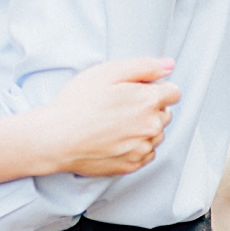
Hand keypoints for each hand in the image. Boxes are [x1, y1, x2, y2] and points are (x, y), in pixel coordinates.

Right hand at [43, 57, 179, 175]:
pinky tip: (116, 139)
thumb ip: (144, 67)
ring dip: (145, 128)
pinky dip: (137, 146)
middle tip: (121, 105)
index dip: (156, 88)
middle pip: (165, 113)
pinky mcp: (131, 165)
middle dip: (150, 107)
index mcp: (148, 101)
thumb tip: (169, 65)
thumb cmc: (78, 103)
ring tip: (116, 123)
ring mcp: (142, 148)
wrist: (56, 138)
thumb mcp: (108, 72)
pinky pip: (146, 153)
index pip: (174, 93)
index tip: (137, 90)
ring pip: (156, 134)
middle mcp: (151, 127)